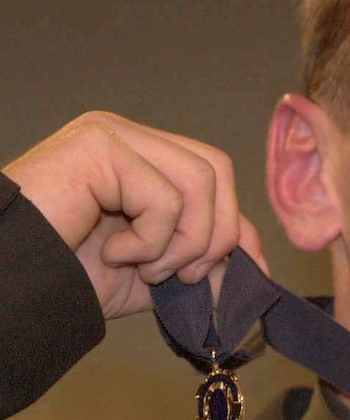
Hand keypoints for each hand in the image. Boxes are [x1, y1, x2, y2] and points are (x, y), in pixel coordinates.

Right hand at [3, 111, 267, 318]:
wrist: (15, 286)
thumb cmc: (71, 274)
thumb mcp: (154, 271)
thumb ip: (202, 260)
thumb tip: (255, 268)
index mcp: (143, 158)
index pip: (213, 175)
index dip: (238, 224)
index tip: (246, 272)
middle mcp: (129, 137)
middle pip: (215, 169)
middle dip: (215, 234)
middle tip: (184, 276)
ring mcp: (112, 134)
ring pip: (199, 180)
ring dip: (183, 242)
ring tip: (145, 267)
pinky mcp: (98, 145)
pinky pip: (163, 196)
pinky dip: (150, 241)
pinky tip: (114, 253)